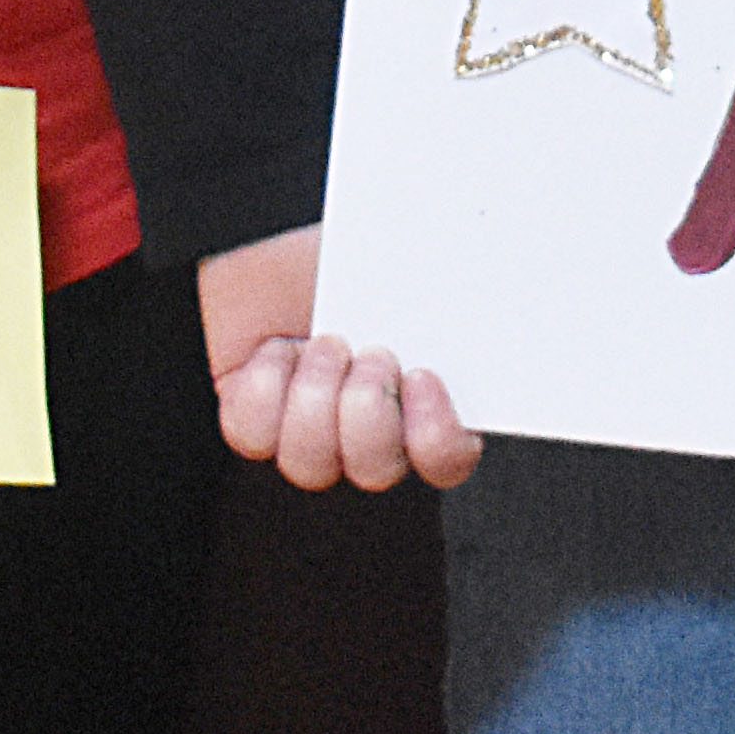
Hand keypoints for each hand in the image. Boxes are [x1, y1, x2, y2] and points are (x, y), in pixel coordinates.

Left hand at [200, 222, 482, 491]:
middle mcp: (368, 435)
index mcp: (421, 404)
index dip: (436, 436)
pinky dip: (269, 380)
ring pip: (312, 463)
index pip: (445, 459)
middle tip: (368, 353)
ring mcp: (311, 441)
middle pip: (376, 469)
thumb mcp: (404, 269)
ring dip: (315, 392)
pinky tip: (278, 350)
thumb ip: (443, 295)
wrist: (269, 270)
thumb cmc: (348, 264)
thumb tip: (477, 290)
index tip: (422, 377)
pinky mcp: (257, 430)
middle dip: (366, 408)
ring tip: (323, 344)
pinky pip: (258, 433)